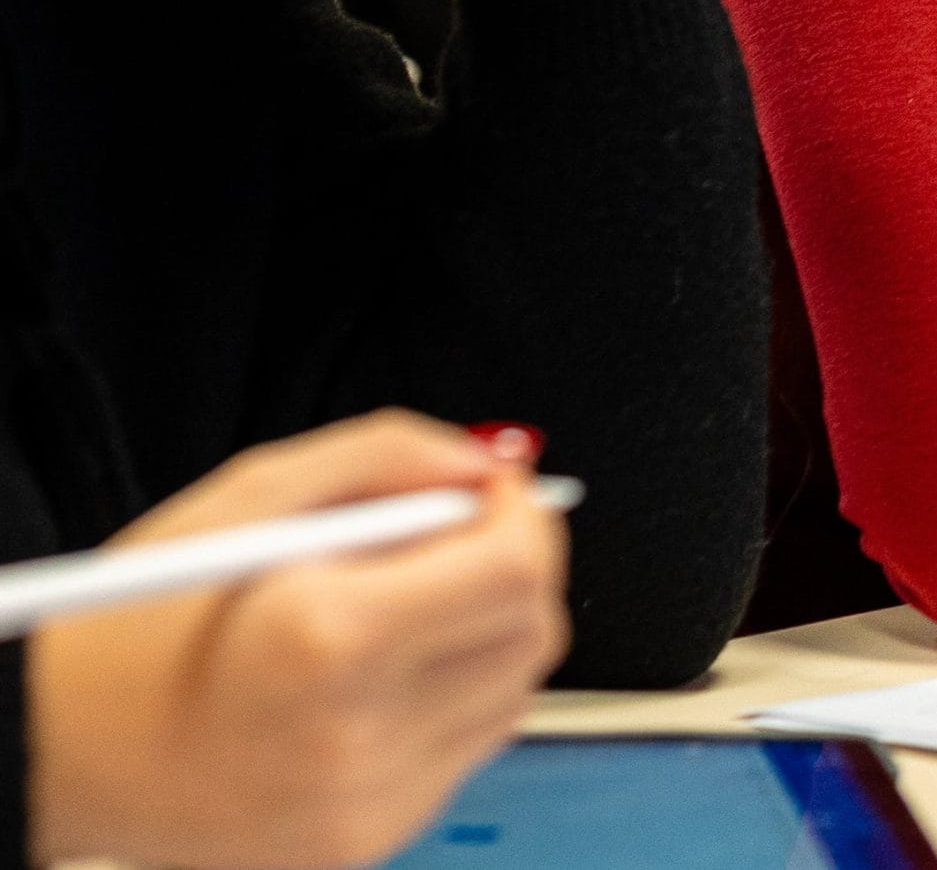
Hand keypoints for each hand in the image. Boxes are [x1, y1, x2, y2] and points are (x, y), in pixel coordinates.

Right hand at [29, 412, 568, 869]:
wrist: (55, 752)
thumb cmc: (131, 624)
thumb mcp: (251, 496)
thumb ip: (389, 456)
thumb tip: (486, 463)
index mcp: (324, 637)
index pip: (515, 568)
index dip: (523, 512)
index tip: (491, 491)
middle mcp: (354, 734)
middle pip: (533, 633)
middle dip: (515, 567)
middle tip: (455, 540)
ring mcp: (363, 805)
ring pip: (513, 695)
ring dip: (486, 635)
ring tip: (398, 611)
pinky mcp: (362, 844)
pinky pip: (464, 752)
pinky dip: (450, 700)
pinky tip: (377, 677)